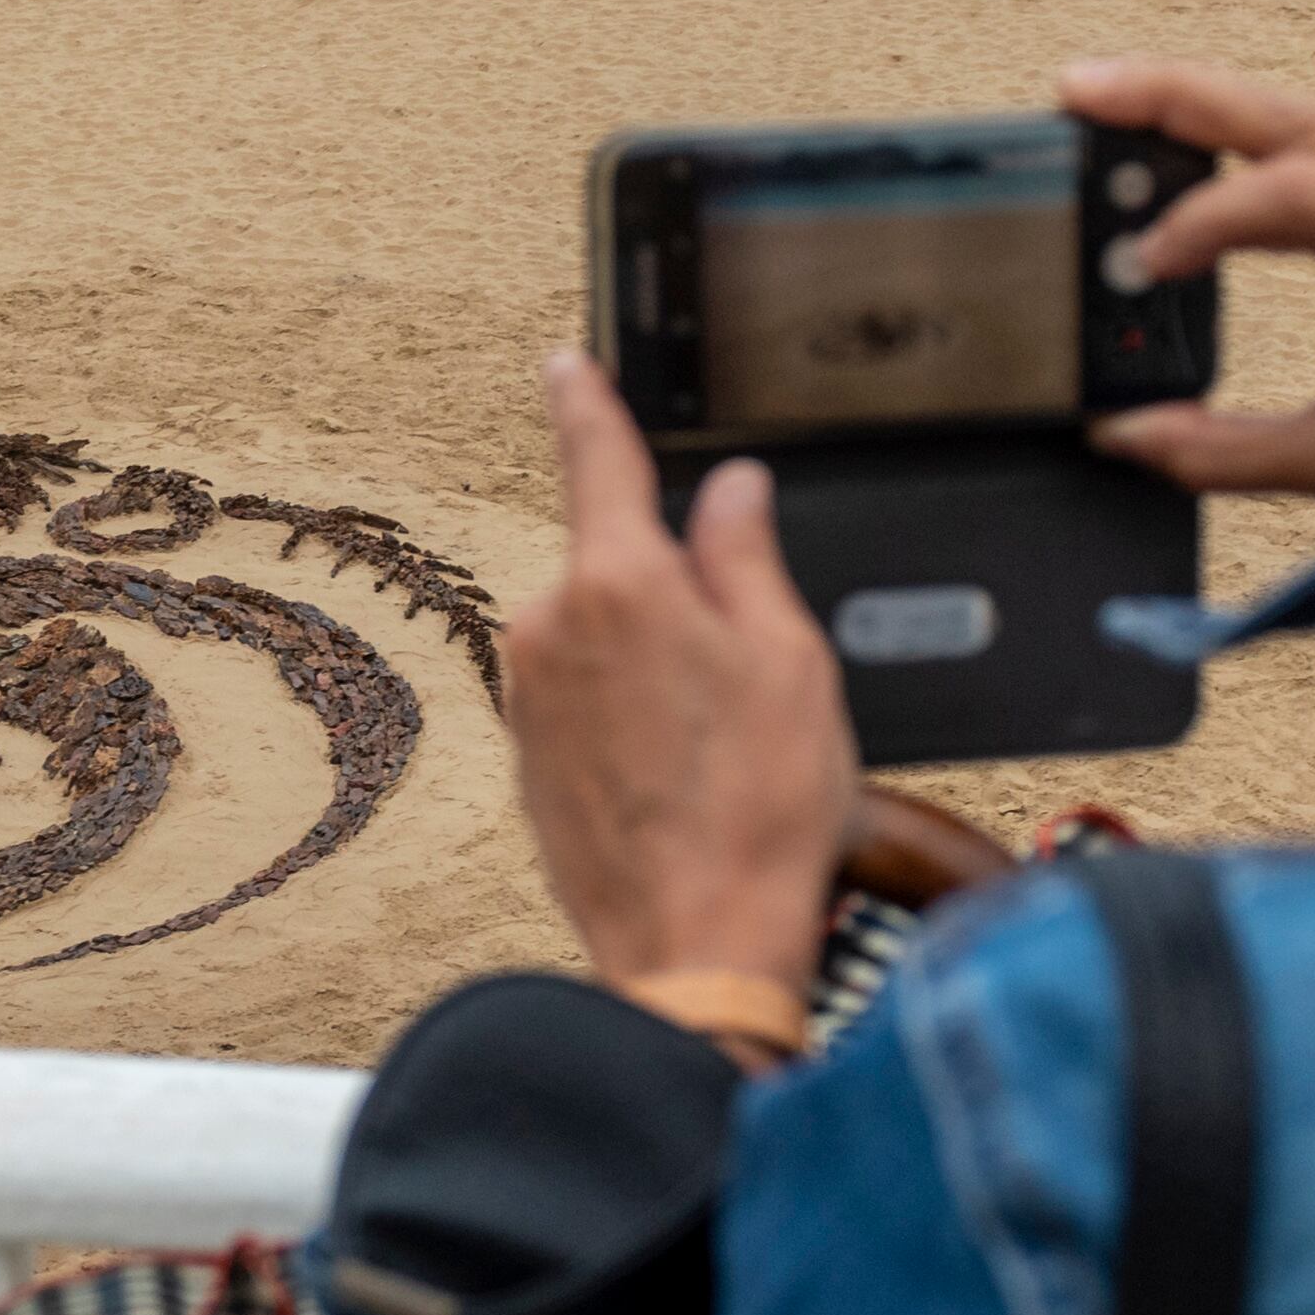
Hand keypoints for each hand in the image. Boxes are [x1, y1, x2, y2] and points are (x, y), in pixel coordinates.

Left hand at [507, 353, 856, 996]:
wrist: (695, 951)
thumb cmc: (755, 816)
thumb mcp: (789, 660)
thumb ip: (747, 557)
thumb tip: (730, 493)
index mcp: (620, 582)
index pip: (600, 458)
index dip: (589, 402)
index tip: (568, 364)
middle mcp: (551, 626)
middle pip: (619, 565)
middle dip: (678, 596)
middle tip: (749, 681)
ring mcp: (529, 697)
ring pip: (604, 638)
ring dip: (657, 667)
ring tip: (720, 752)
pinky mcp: (525, 757)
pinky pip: (586, 703)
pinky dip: (633, 723)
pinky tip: (682, 782)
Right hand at [1059, 56, 1314, 498]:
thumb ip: (1248, 454)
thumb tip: (1135, 438)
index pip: (1298, 191)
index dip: (1204, 220)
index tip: (1142, 262)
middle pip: (1288, 108)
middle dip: (1171, 96)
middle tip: (1077, 94)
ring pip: (1304, 106)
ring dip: (1203, 100)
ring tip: (1110, 101)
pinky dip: (1248, 125)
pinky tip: (1192, 134)